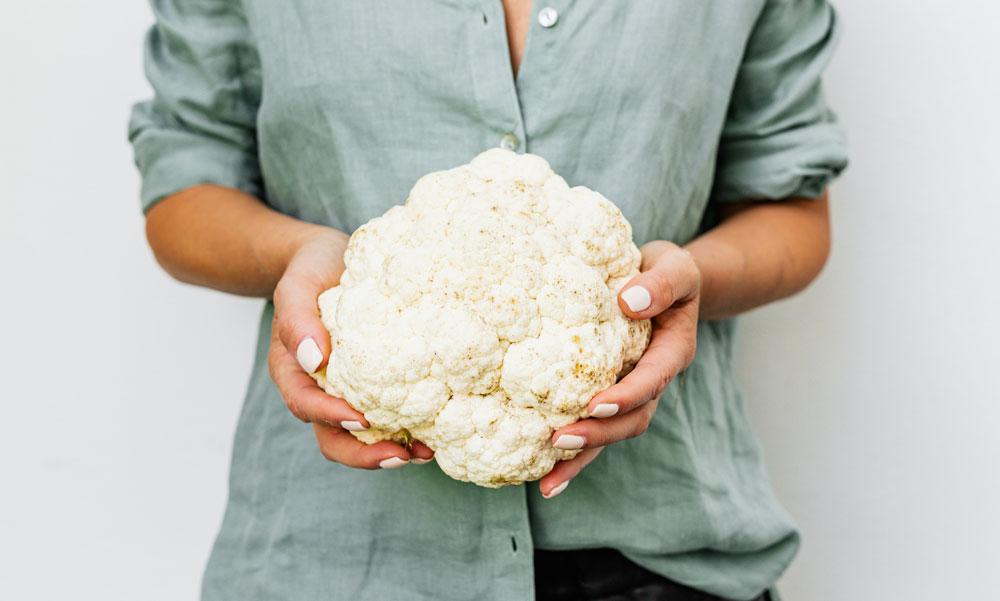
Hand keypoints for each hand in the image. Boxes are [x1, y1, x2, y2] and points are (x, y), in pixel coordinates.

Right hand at [267, 230, 433, 468]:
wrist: (330, 258)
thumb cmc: (312, 269)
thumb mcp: (297, 285)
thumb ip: (296, 320)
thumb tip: (313, 360)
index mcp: (293, 370)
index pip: (306, 404)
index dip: (331, 417)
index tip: (363, 419)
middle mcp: (318, 388)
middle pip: (332, 437)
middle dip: (366, 455)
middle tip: (403, 455)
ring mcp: (346, 391)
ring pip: (361, 438)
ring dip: (390, 451)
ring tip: (427, 452)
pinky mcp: (375, 386)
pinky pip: (386, 417)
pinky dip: (407, 430)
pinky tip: (436, 431)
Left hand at [539, 240, 700, 497]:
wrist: (664, 281)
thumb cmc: (667, 272)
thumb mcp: (676, 267)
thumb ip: (661, 284)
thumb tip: (629, 301)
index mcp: (671, 352)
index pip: (652, 379)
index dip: (626, 395)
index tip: (596, 405)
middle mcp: (653, 380)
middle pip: (632, 419)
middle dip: (598, 434)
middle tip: (559, 441)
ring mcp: (631, 391)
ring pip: (612, 433)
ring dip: (582, 457)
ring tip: (547, 482)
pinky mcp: (609, 393)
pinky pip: (593, 426)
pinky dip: (572, 455)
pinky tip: (542, 475)